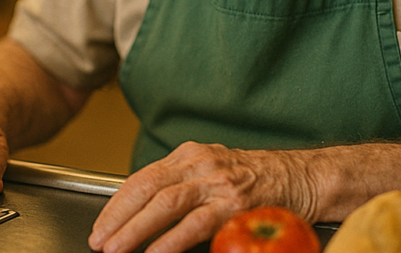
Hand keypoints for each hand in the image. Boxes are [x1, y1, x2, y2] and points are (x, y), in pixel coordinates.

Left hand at [88, 142, 317, 252]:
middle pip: (146, 189)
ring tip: (116, 249)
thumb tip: (142, 213)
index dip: (116, 205)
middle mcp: (200, 163)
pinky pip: (196, 224)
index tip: (100, 226)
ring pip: (165, 204)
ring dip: (135, 230)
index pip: (141, 179)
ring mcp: (217, 183)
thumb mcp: (212, 171)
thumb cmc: (255, 180)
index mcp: (189, 155)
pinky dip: (170, 241)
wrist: (301, 177)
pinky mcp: (235, 204)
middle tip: (99, 241)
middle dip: (117, 218)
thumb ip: (180, 185)